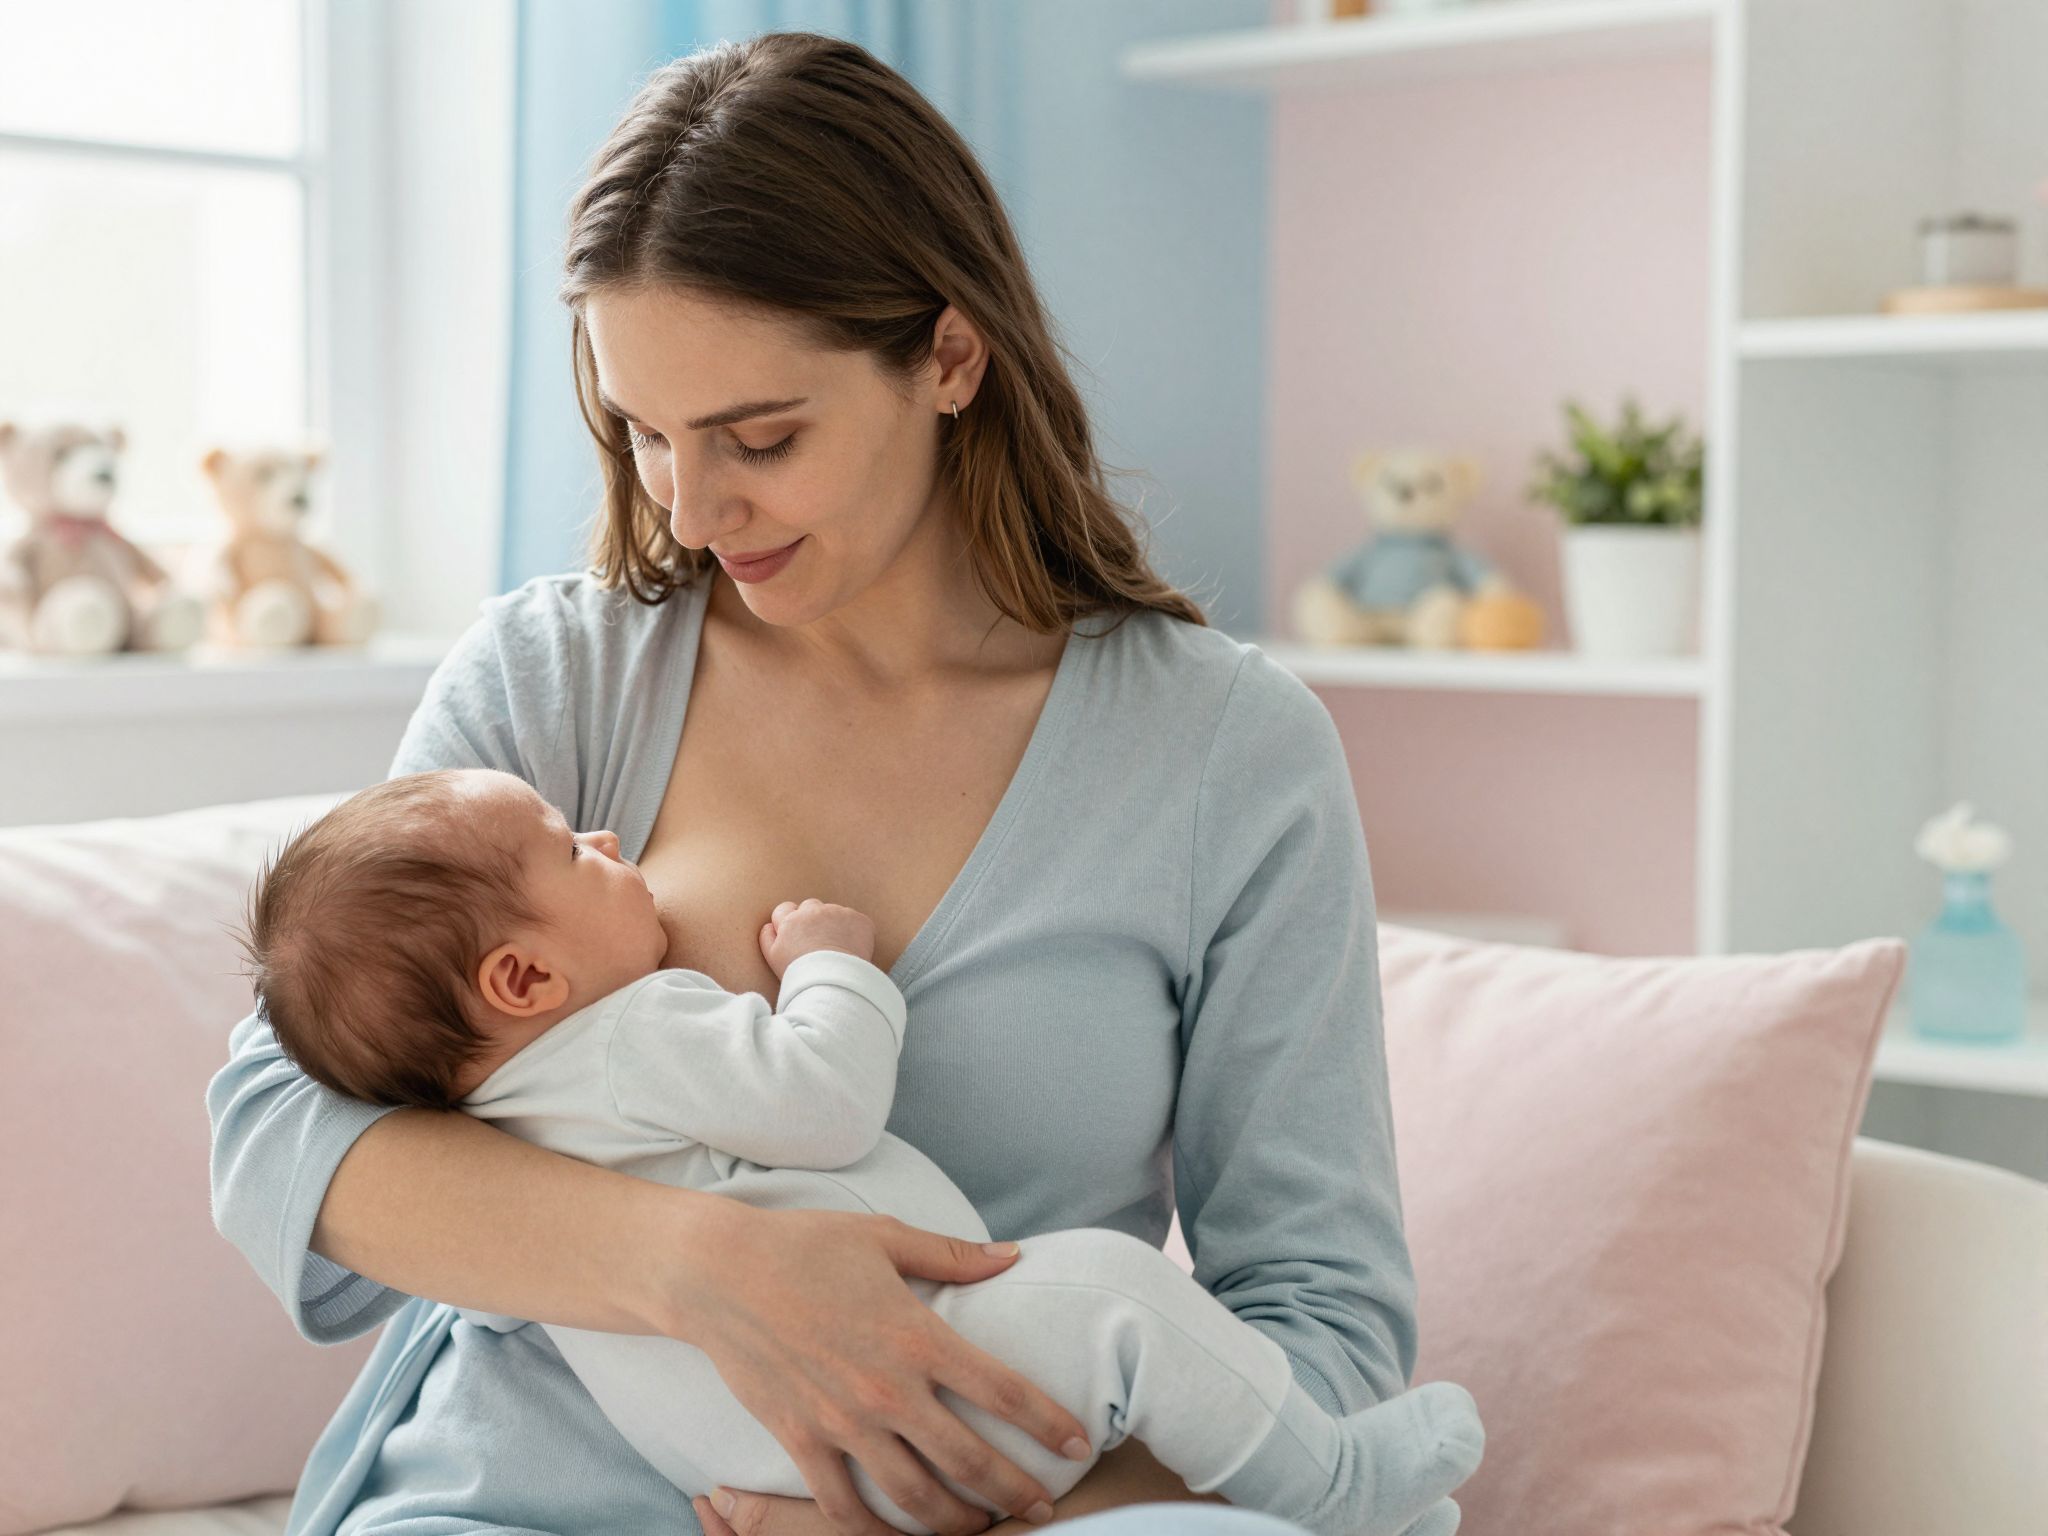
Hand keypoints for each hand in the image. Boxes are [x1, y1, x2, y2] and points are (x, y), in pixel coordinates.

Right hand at [674, 1203, 1091, 1535]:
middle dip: (1015, 1492)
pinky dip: (873, 1529)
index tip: (1079, 1442)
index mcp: (918, 1337)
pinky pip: (844, 1505)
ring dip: (955, 1522)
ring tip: (980, 1528)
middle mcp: (888, 1390)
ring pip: (914, 1496)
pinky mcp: (800, 1441)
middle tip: (1044, 1508)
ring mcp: (842, 1422)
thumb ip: (954, 1256)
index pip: (1004, 1391)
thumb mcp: (884, 1238)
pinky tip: (895, 1533)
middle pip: (970, 1461)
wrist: (717, 1273)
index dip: (1049, 1423)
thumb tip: (1013, 1256)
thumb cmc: (804, 1246)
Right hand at [760, 898, 876, 976]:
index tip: (798, 936)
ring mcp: (838, 913)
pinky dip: (855, 932)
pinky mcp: (859, 920)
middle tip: (818, 942)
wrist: (833, 982)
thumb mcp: (773, 958)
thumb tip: (769, 925)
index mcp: (790, 920)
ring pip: (834, 912)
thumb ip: (768, 937)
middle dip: (812, 920)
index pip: (785, 909)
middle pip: (810, 906)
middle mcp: (813, 911)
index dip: (790, 922)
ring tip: (836, 950)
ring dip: (834, 924)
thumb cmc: (800, 974)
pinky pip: (856, 921)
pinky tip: (852, 950)